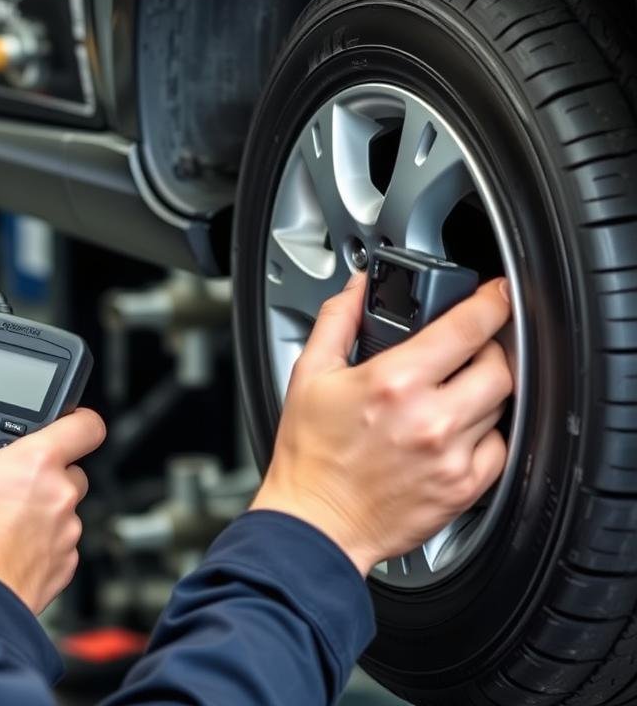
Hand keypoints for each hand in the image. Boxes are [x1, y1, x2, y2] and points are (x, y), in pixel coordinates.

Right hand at [0, 410, 105, 613]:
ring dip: (42, 512)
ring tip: (3, 521)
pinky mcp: (64, 566)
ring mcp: (66, 533)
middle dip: (47, 473)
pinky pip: (60, 548)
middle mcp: (60, 494)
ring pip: (65, 510)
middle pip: (72, 469)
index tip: (66, 423)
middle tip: (11, 483)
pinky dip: (41, 547)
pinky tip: (8, 551)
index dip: (78, 419)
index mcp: (36, 462)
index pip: (86, 425)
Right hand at [251, 273, 512, 576]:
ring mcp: (452, 455)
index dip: (491, 301)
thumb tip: (357, 288)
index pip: (468, 327)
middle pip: (499, 364)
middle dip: (489, 348)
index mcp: (394, 382)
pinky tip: (455, 431)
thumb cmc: (310, 456)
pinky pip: (500, 447)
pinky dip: (486, 432)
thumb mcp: (310, 375)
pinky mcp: (464, 487)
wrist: (316, 523)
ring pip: (501, 404)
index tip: (495, 294)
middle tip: (468, 349)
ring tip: (450, 393)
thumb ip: (337, 321)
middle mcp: (430, 417)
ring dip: (484, 390)